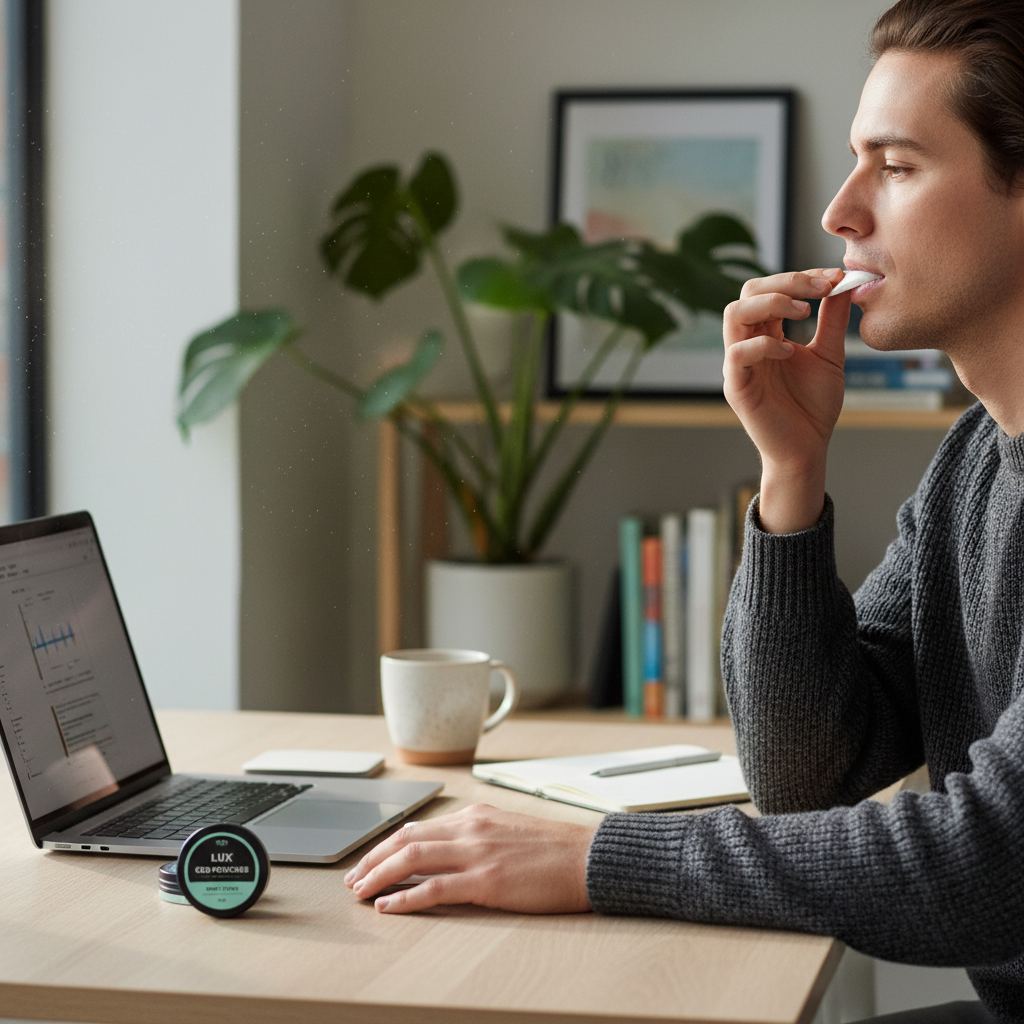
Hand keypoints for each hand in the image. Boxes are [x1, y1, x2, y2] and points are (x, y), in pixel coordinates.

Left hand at [344, 803, 595, 914]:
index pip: (417, 828)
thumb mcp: (507, 831)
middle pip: (405, 840)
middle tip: (352, 880)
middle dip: (372, 860)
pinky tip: (389, 906)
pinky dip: (406, 897)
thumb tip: (444, 851)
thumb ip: (475, 836)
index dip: (385, 846)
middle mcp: (471, 828)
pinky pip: (435, 888)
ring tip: (360, 892)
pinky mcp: (487, 880)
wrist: (588, 858)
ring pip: (412, 859)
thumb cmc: (554, 851)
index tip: (368, 862)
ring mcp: (477, 853)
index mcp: (475, 816)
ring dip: (379, 876)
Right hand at [723, 268, 851, 532]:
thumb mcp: (829, 355)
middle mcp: (749, 344)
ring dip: (770, 304)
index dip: (801, 278)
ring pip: (735, 314)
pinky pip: (737, 353)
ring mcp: (740, 365)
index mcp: (767, 334)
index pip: (770, 289)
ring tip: (803, 313)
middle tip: (820, 289)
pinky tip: (789, 351)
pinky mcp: (737, 387)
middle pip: (748, 292)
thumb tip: (844, 283)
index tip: (835, 279)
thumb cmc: (813, 406)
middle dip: (786, 283)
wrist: (807, 449)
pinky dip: (763, 345)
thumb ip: (832, 320)